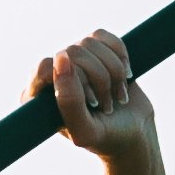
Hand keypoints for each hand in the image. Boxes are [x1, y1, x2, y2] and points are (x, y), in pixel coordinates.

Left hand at [35, 28, 157, 163]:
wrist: (135, 133)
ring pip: (89, 43)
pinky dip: (120, 55)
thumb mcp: (85, 132)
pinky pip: (102, 36)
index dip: (74, 80)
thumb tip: (62, 58)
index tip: (91, 102)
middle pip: (72, 53)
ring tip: (116, 96)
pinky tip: (124, 76)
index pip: (46, 67)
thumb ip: (69, 103)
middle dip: (99, 79)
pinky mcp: (93, 51)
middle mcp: (52, 76)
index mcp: (38, 97)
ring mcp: (73, 62)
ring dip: (113, 71)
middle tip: (106, 104)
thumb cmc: (107, 138)